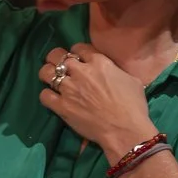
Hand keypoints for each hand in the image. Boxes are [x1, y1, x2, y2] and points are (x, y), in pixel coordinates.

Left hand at [38, 43, 153, 156]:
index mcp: (99, 62)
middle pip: (57, 55)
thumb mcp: (131, 80)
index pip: (78, 48)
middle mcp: (80, 72)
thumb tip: (112, 72)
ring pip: (46, 72)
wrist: (124, 130)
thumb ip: (116, 71)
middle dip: (56, 59)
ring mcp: (69, 89)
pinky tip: (52, 98)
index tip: (78, 60)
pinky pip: (44, 95)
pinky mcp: (62, 106)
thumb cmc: (133, 106)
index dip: (76, 53)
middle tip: (60, 67)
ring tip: (50, 79)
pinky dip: (46, 95)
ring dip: (47, 74)